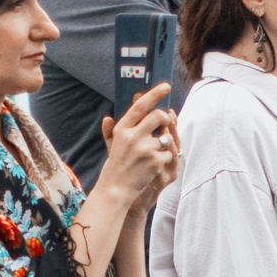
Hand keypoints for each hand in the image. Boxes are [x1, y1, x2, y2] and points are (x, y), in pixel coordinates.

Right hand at [96, 84, 176, 204]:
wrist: (116, 189)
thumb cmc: (116, 165)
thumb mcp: (112, 145)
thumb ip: (111, 130)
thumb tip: (107, 117)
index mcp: (122, 129)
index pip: (140, 106)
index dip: (154, 94)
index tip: (166, 86)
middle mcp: (133, 136)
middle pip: (159, 116)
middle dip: (165, 120)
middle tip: (163, 126)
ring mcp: (145, 148)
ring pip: (166, 137)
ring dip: (163, 144)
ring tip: (150, 154)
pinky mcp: (155, 161)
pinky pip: (168, 153)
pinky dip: (163, 159)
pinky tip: (152, 166)